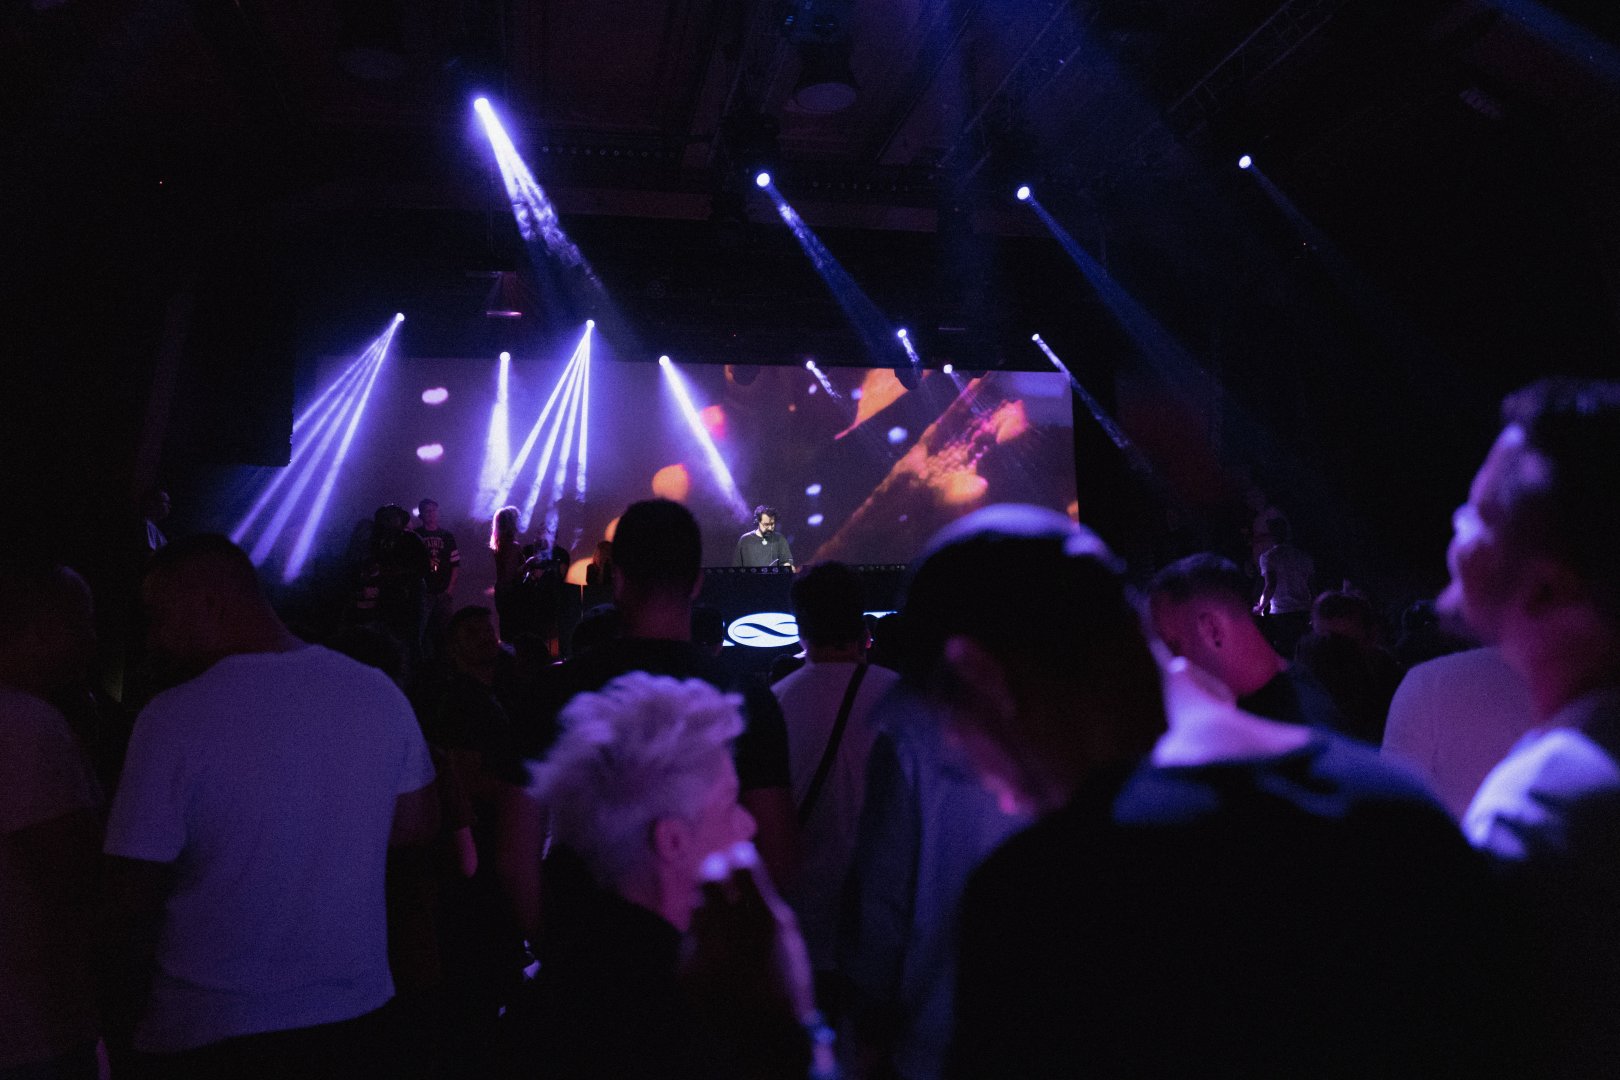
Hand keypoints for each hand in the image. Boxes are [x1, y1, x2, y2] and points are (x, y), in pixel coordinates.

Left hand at [681, 843, 817, 1074]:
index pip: (741, 866)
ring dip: (707, 907)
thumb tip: (741, 860)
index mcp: (763, 919)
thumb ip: (763, 898)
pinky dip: (702, 943)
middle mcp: (730, 932)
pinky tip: (717, 959)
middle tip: (716, 870)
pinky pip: (690, 941)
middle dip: (713, 870)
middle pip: (709, 879)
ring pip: (696, 908)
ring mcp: (705, 952)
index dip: (738, 855)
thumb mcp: (786, 934)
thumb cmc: (785, 979)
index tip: (736, 853)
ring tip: (722, 925)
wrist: (767, 1033)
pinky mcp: (686, 970)